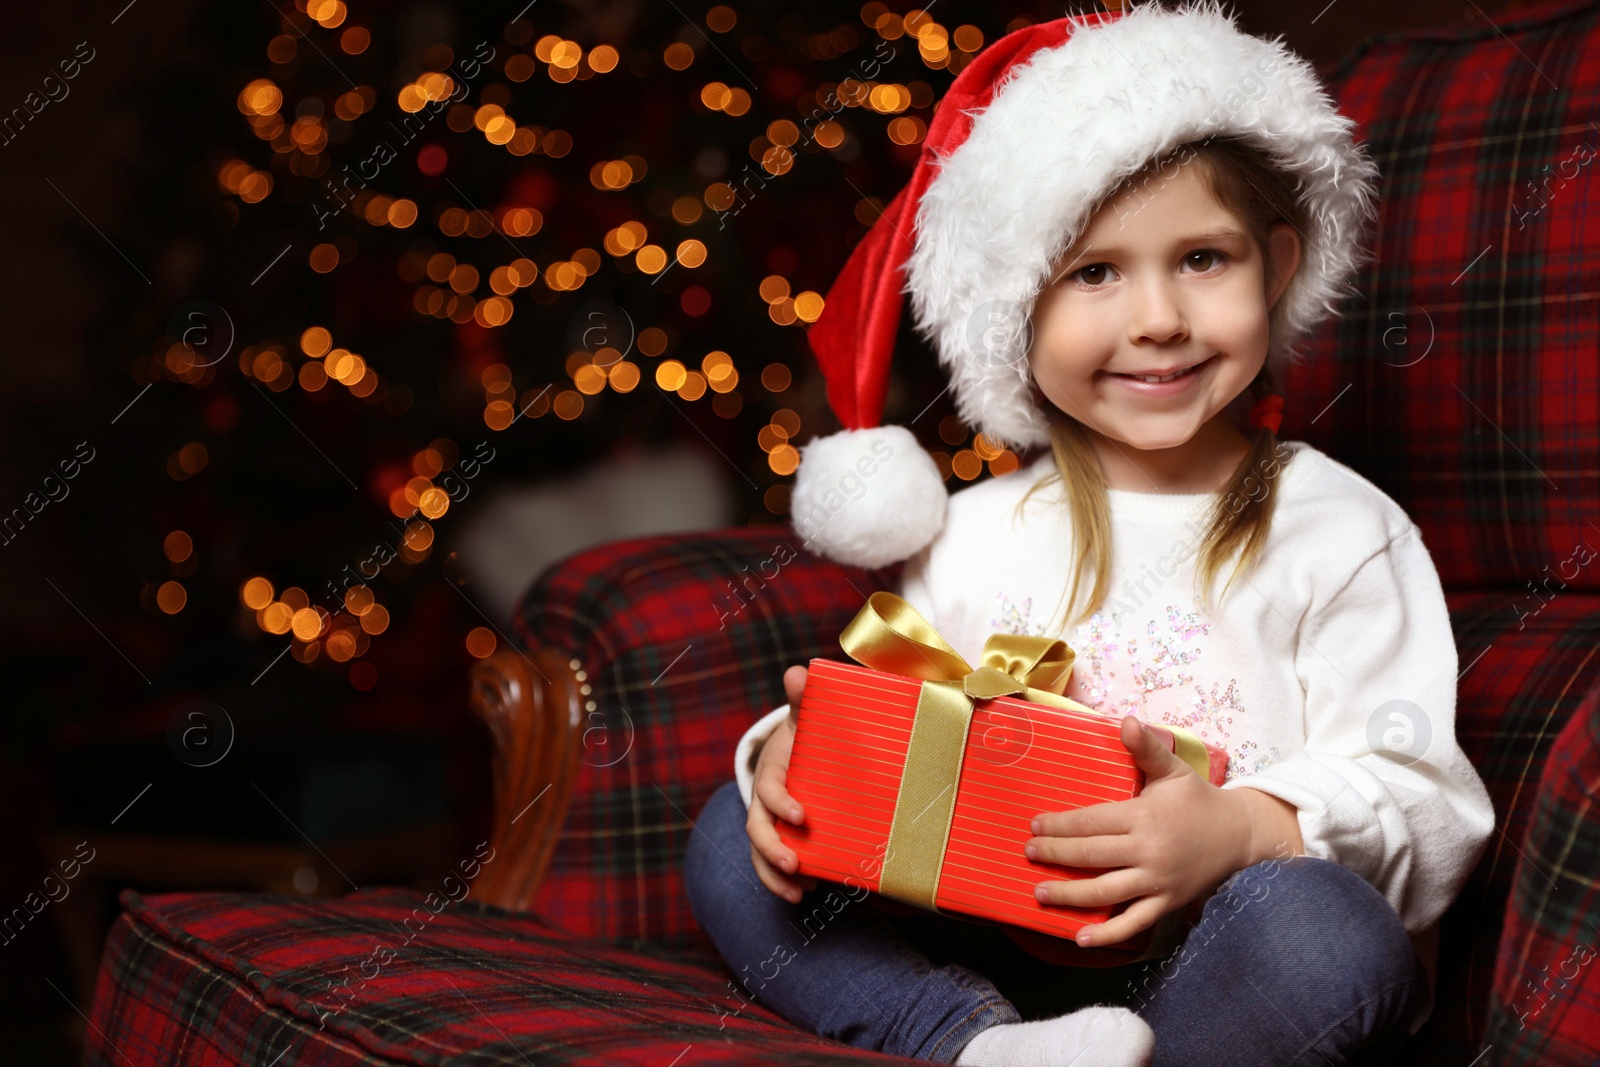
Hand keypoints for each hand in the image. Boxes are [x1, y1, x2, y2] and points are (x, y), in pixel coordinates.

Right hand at [747, 665, 818, 904]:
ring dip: (775, 875)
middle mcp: (765, 802)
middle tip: (794, 864)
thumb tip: (798, 671)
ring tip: (799, 894)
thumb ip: (803, 698)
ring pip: (761, 853)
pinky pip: (776, 865)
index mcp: (772, 772)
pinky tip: (810, 891)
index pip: (768, 790)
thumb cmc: (806, 734)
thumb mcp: (805, 716)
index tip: (802, 816)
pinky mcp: (783, 838)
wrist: (802, 752)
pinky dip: (787, 881)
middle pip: (757, 829)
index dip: (780, 804)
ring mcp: (771, 823)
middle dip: (771, 849)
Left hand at [1025, 715, 1254, 947]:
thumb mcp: (1173, 770)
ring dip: (1070, 895)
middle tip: (1028, 854)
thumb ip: (1145, 749)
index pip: (1092, 821)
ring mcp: (1158, 881)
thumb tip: (1126, 721)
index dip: (1061, 825)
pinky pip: (1133, 923)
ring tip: (1040, 893)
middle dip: (1056, 855)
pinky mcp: (1167, 904)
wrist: (1240, 835)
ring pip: (1105, 892)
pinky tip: (1080, 938)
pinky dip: (1107, 934)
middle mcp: (1149, 851)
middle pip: (1091, 855)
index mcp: (1145, 816)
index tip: (1035, 826)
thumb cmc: (1199, 800)